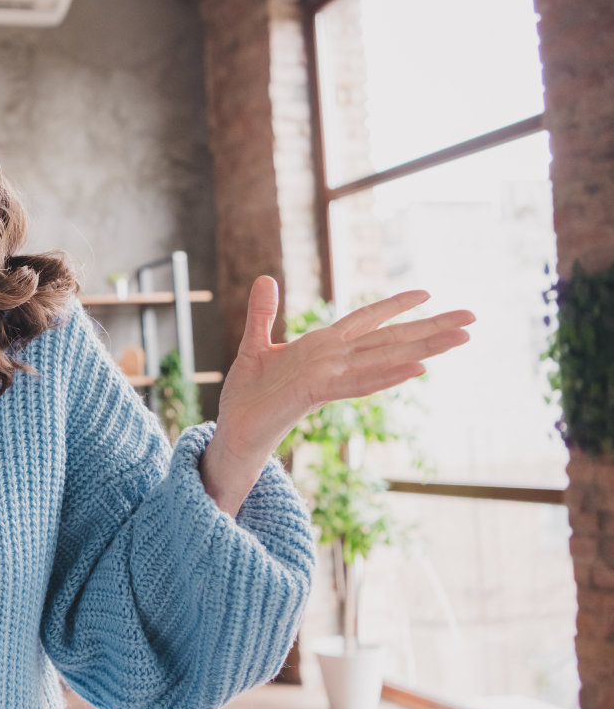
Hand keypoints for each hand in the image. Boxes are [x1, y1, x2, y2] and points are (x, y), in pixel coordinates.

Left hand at [215, 276, 475, 458]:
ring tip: (463, 338)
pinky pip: (359, 383)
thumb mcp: (254, 345)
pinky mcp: (318, 394)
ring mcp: (330, 376)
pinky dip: (388, 376)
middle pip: (390, 338)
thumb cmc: (248, 395)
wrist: (235, 430)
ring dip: (425, 348)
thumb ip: (262, 313)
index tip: (426, 292)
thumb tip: (265, 277)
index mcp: (322, 346)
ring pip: (386, 358)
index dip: (395, 305)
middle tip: (473, 316)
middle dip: (431, 327)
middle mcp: (334, 360)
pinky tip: (419, 369)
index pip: (366, 320)